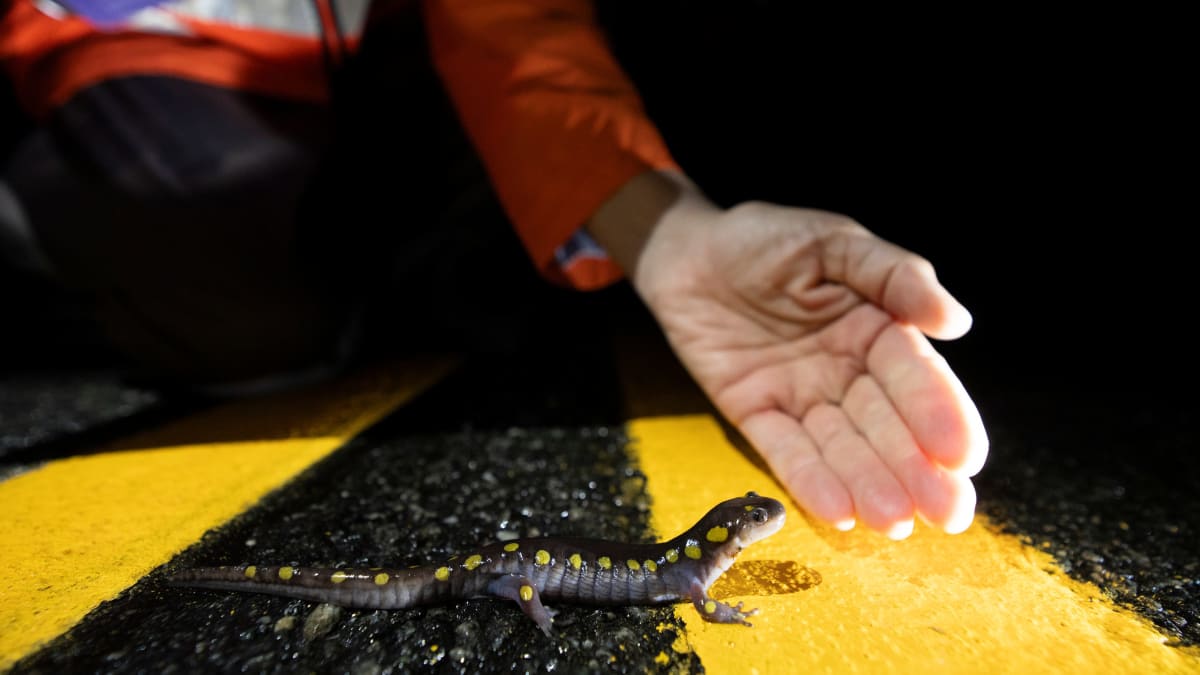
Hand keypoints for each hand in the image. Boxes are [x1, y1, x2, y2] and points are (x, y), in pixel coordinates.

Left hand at [621, 177, 987, 538]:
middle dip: (918, 469)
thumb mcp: (834, 243)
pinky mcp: (755, 413)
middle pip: (886, 425)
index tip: (964, 455)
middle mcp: (847, 371)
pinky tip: (838, 513)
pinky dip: (809, 480)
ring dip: (868, 485)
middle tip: (950, 512)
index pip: (915, 376)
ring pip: (841, 447)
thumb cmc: (768, 240)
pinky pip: (784, 451)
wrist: (689, 252)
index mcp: (877, 328)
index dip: (940, 414)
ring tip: (894, 521)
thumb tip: (956, 320)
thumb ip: (893, 276)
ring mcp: (801, 397)